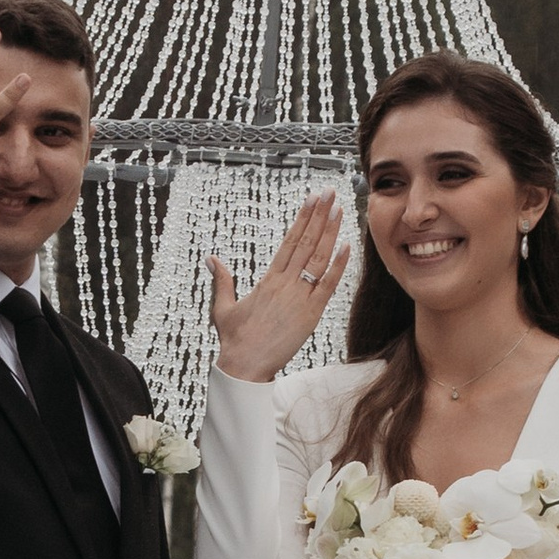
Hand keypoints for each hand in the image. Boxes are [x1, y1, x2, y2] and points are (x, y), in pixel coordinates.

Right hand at [209, 193, 349, 382]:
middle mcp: (285, 283)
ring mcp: (299, 298)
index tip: (311, 199)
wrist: (244, 366)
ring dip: (331, 232)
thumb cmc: (235, 340)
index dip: (302, 218)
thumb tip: (211, 259)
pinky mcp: (310, 315)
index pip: (290, 240)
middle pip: (306, 242)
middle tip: (329, 192)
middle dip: (319, 215)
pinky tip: (347, 246)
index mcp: (268, 279)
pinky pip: (328, 286)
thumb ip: (221, 280)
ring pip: (319, 258)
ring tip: (339, 209)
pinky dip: (339, 266)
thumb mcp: (223, 307)